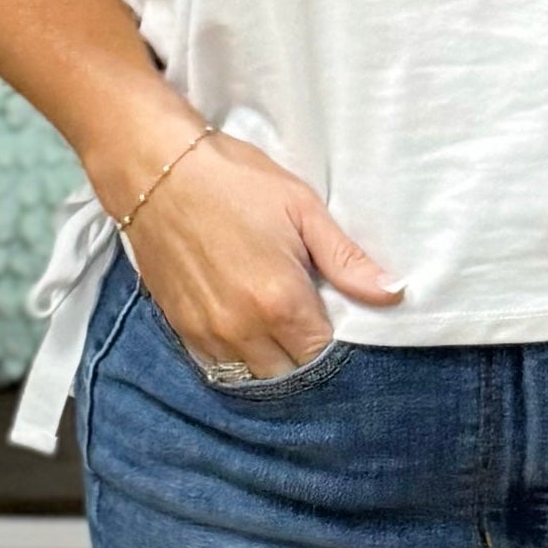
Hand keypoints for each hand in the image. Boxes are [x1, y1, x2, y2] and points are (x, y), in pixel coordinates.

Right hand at [122, 130, 400, 379]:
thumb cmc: (234, 181)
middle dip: (305, 358)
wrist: (154, 171)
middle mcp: (243, 329)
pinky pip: (218, 366)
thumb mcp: (301, 209)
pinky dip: (238, 359)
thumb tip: (393, 293)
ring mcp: (208, 333)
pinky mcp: (181, 328)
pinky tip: (248, 332)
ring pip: (252, 377)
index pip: (324, 354)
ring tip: (281, 331)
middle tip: (310, 324)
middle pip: (289, 374)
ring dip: (272, 363)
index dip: (337, 342)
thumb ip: (346, 260)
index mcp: (280, 302)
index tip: (338, 319)